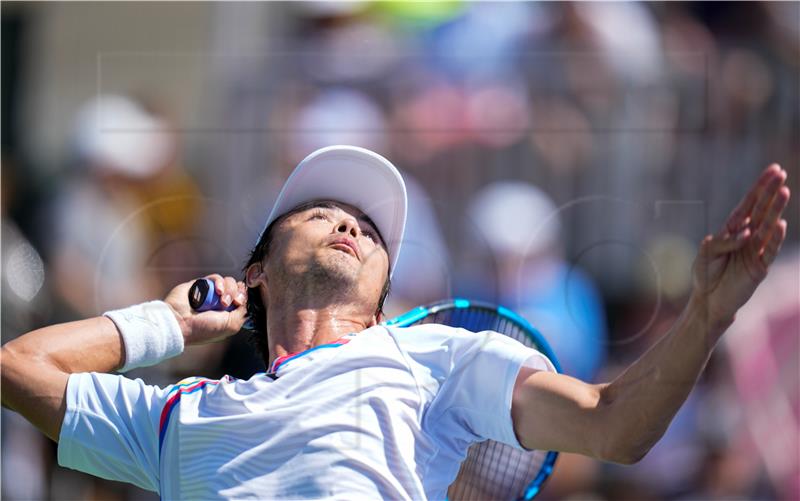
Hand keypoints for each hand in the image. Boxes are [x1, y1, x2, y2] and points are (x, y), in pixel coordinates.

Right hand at [164, 274, 247, 345]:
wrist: (179, 323)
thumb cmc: (203, 329)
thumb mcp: (230, 325)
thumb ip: (242, 312)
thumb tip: (246, 298)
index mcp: (228, 314)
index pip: (242, 299)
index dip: (245, 297)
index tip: (241, 301)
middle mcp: (220, 303)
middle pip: (238, 289)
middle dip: (237, 294)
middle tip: (230, 303)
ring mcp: (211, 294)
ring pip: (229, 282)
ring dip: (229, 289)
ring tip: (222, 300)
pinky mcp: (201, 285)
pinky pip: (216, 278)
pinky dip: (219, 282)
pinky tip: (217, 291)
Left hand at [691, 164, 789, 327]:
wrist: (708, 301)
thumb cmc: (705, 276)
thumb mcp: (705, 254)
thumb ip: (721, 242)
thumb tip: (742, 234)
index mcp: (733, 230)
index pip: (748, 204)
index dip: (759, 188)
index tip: (772, 170)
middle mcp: (747, 237)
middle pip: (761, 210)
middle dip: (770, 192)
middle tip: (781, 173)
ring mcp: (755, 251)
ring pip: (768, 226)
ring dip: (775, 209)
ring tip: (784, 192)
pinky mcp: (760, 267)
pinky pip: (769, 249)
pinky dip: (774, 237)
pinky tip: (780, 223)